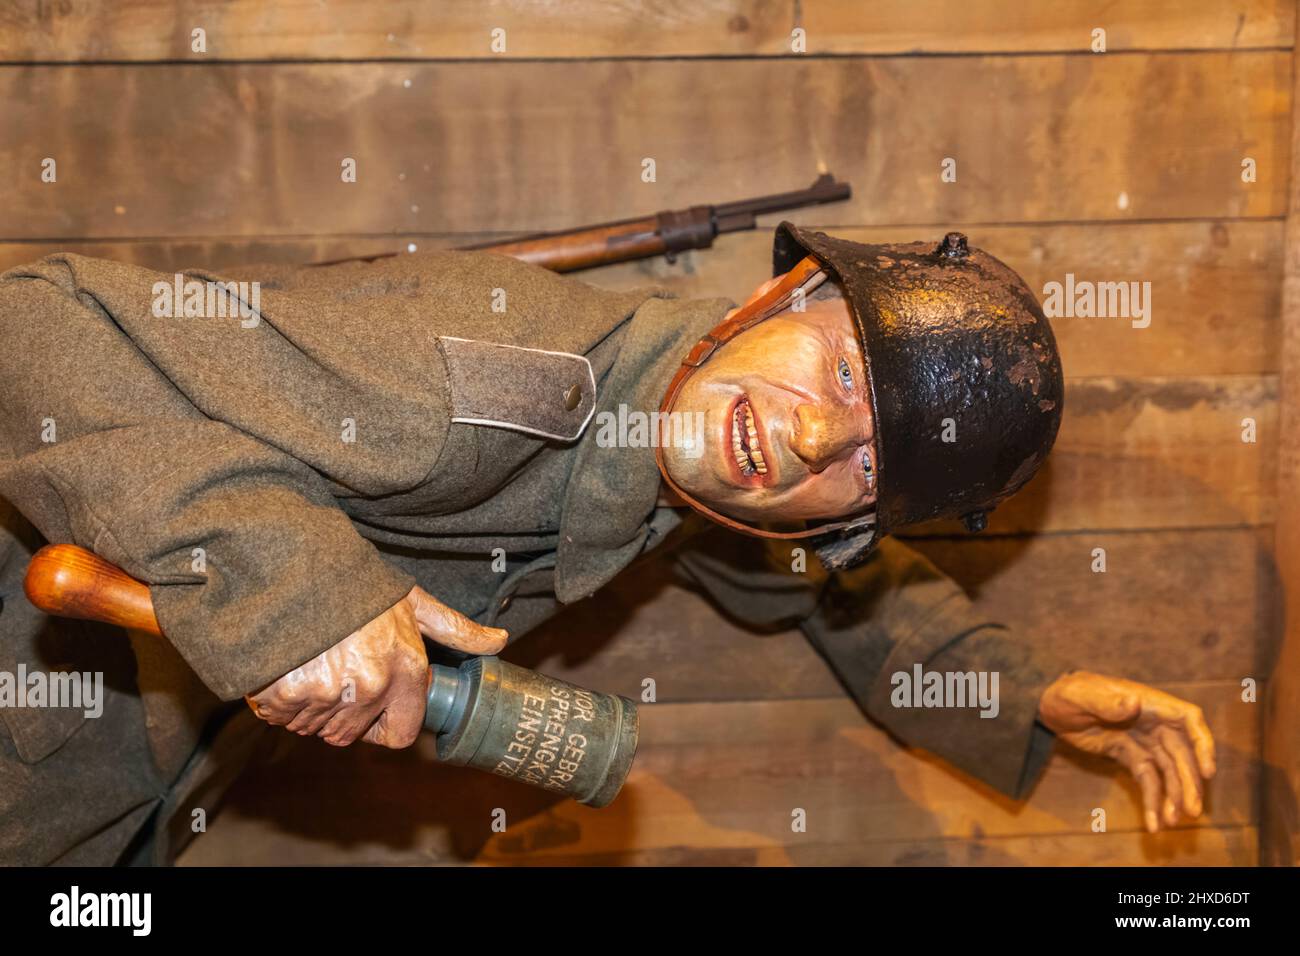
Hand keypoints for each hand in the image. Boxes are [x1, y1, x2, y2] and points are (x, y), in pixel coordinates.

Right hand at [246, 586, 507, 747]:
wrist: (299, 565)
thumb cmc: (361, 587)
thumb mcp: (415, 604)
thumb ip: (457, 629)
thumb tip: (500, 640)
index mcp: (405, 669)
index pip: (401, 734)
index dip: (385, 724)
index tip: (373, 709)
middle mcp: (370, 687)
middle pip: (353, 734)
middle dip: (345, 713)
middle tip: (336, 675)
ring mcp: (327, 693)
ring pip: (317, 728)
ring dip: (312, 708)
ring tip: (312, 666)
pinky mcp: (285, 694)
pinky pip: (283, 718)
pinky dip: (280, 702)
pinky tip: (288, 668)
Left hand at [1038, 671, 1216, 832]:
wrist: (1051, 706)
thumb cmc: (1069, 692)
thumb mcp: (1083, 695)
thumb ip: (1107, 702)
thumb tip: (1134, 702)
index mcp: (1149, 703)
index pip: (1188, 720)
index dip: (1202, 744)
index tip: (1207, 771)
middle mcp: (1154, 723)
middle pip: (1181, 754)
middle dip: (1189, 783)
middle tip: (1192, 811)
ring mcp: (1144, 742)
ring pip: (1168, 772)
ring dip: (1174, 797)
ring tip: (1172, 822)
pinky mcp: (1131, 757)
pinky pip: (1148, 781)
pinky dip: (1153, 801)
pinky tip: (1154, 823)